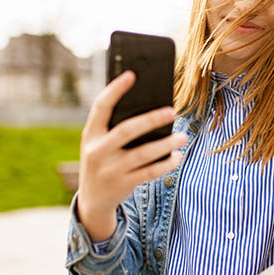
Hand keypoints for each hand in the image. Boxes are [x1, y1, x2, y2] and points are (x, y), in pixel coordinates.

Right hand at [77, 70, 187, 240]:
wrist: (92, 200)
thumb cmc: (102, 160)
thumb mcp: (99, 143)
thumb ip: (114, 126)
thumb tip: (149, 105)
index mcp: (91, 134)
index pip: (101, 107)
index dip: (115, 89)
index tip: (132, 74)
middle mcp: (97, 151)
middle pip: (127, 130)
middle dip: (151, 119)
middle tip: (172, 111)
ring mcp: (109, 170)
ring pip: (143, 154)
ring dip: (166, 144)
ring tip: (183, 136)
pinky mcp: (122, 185)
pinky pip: (149, 173)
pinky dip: (165, 164)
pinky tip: (177, 156)